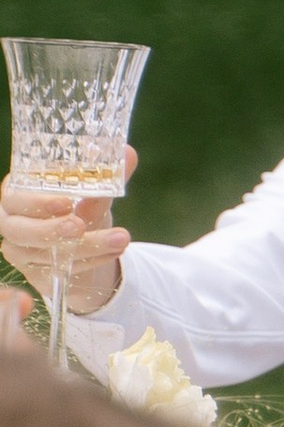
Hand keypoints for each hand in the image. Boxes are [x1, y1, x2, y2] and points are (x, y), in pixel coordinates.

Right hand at [0, 145, 135, 316]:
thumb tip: (128, 153)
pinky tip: (114, 252)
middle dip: (50, 230)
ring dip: (85, 247)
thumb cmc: (81, 208)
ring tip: (120, 238)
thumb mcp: (95, 193)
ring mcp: (21, 250)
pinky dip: (90, 261)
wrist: (87, 247)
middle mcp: (12, 221)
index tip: (66, 202)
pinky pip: (58, 271)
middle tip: (80, 225)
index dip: (37, 201)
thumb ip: (108, 176)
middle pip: (18, 230)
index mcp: (18, 193)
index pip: (15, 197)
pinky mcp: (36, 273)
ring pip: (43, 254)